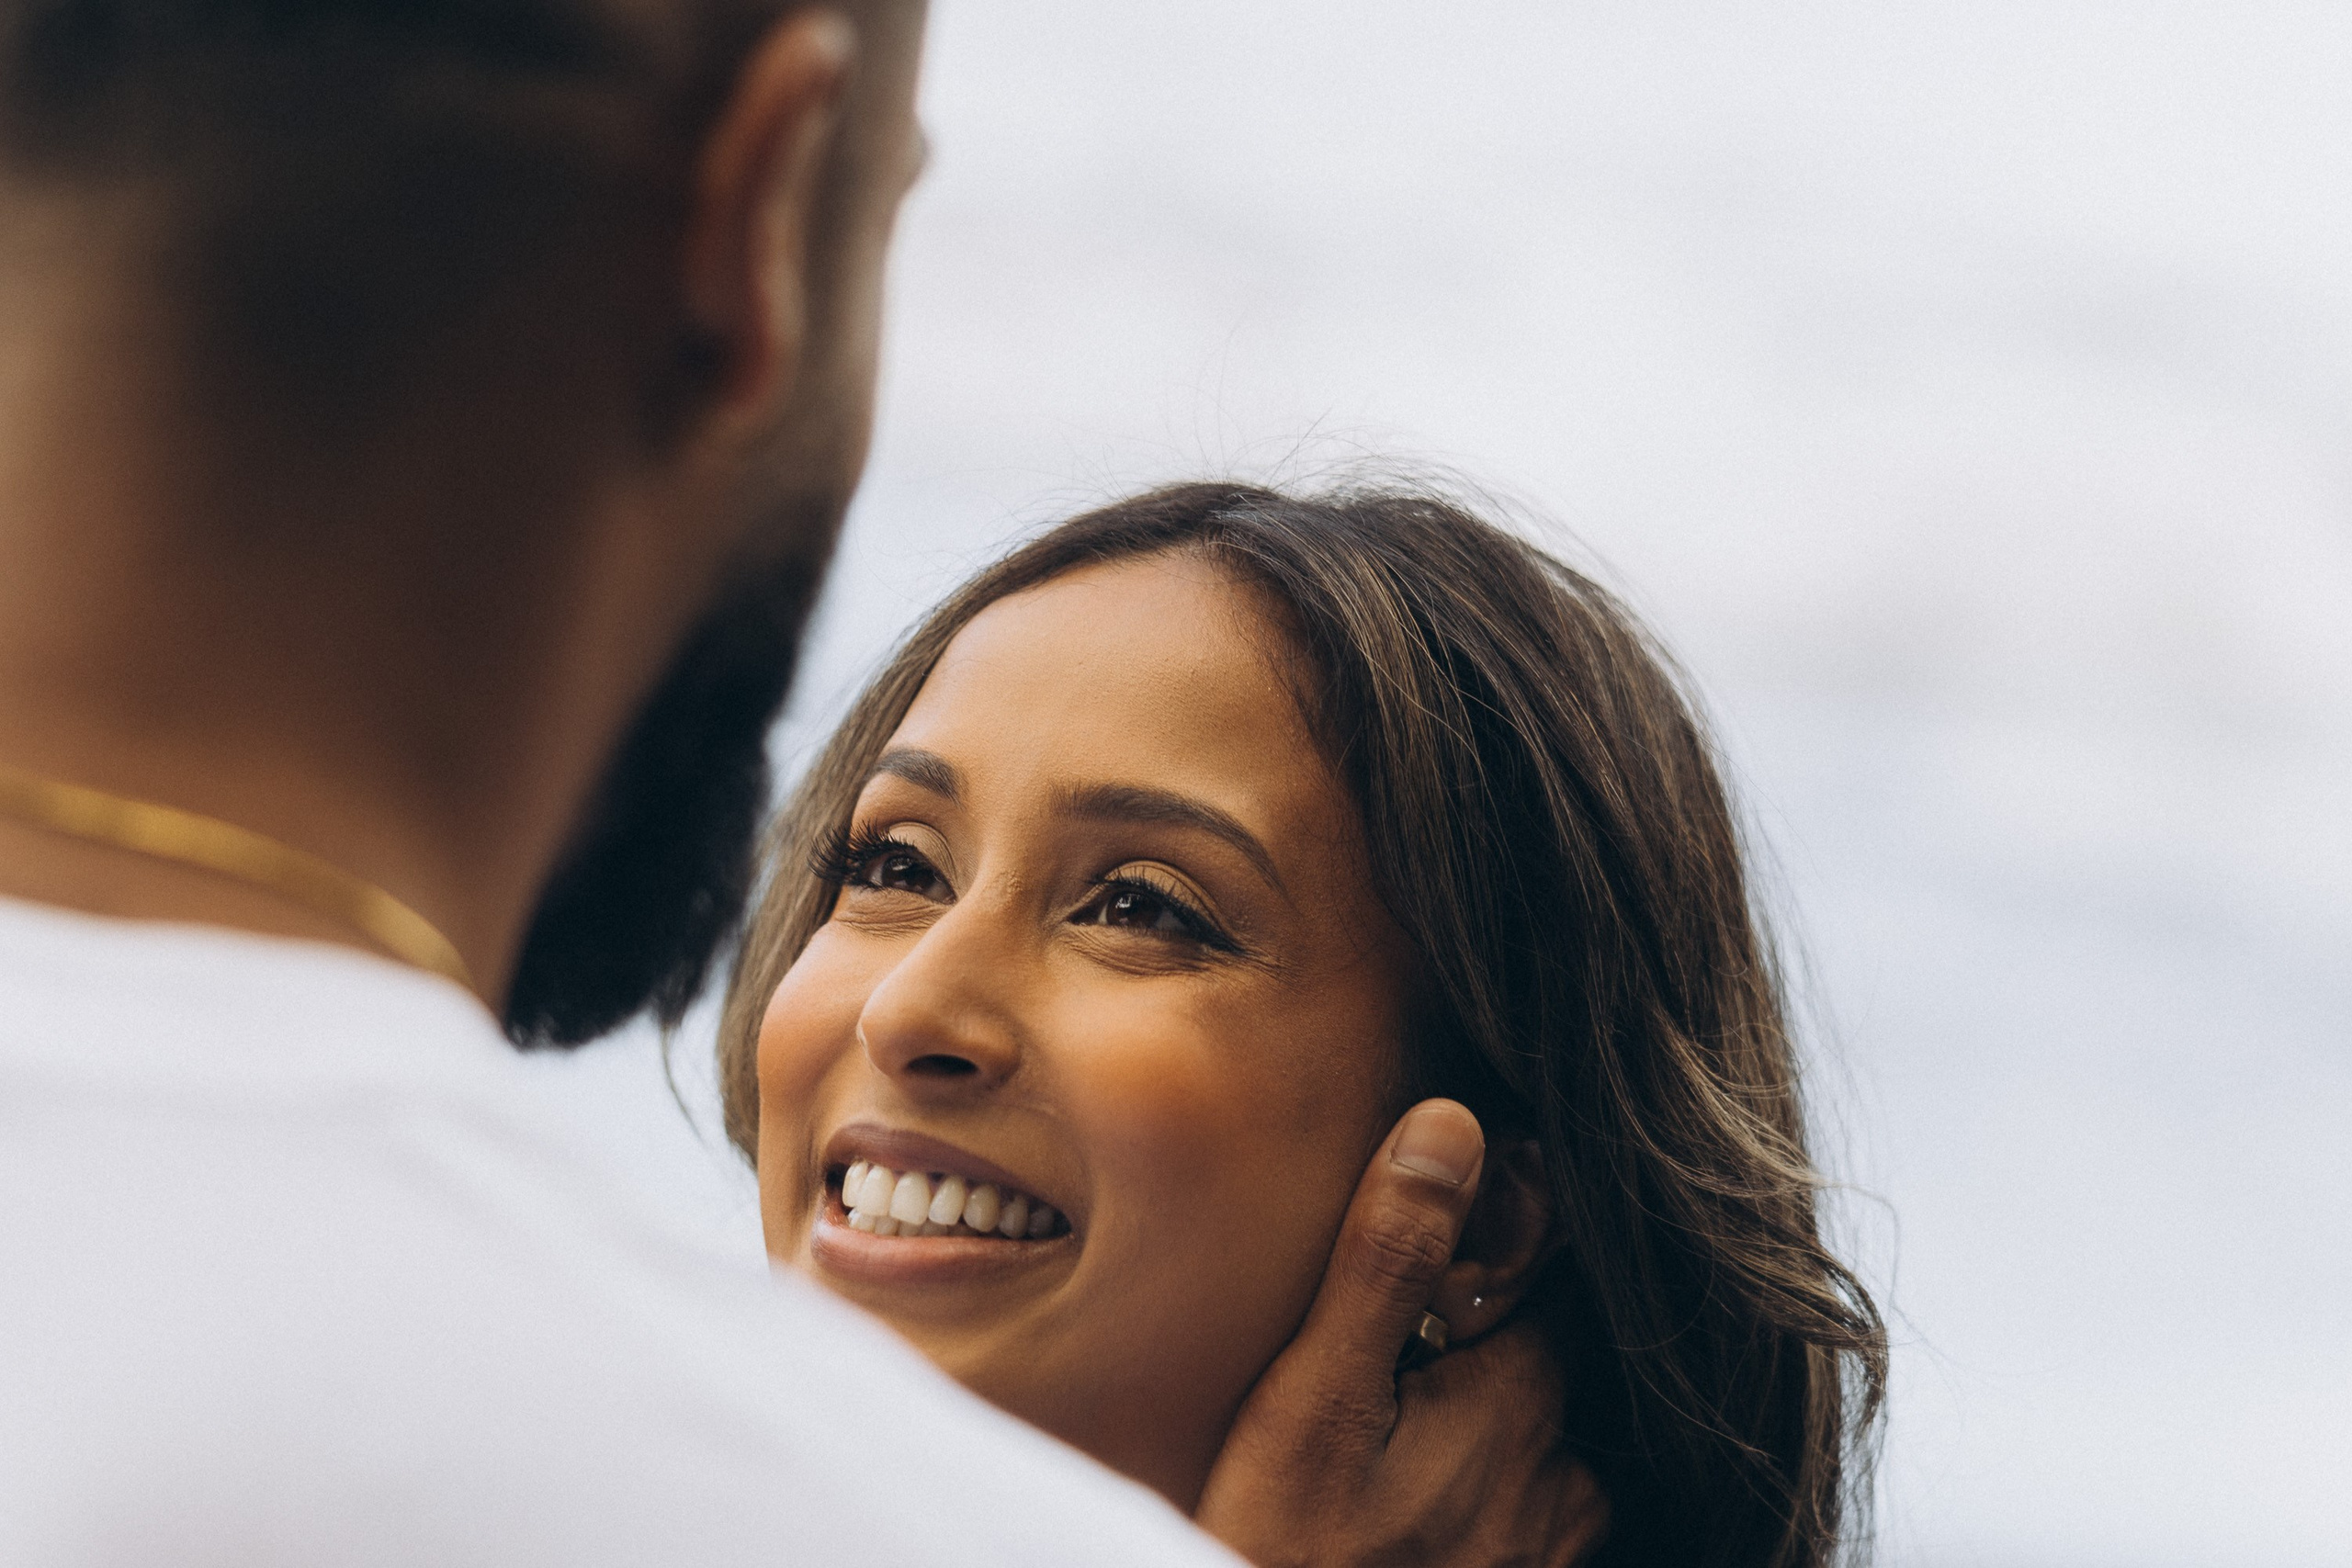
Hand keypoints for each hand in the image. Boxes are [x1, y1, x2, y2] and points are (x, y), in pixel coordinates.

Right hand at [1195, 1101, 1607, 1567]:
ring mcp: (1549, 1550)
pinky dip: (1492, 1479)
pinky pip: (1532, 1508)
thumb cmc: (1281, 1549)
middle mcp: (1561, 1478)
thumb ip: (1388, 1261)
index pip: (1556, 1275)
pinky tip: (1422, 1484)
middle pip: (1551, 1355)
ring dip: (1493, 1407)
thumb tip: (1452, 1125)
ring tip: (1410, 1403)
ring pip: (1545, 1435)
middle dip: (1492, 1324)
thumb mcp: (1315, 1398)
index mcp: (1520, 1403)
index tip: (1466, 1209)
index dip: (1511, 1232)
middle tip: (1412, 1323)